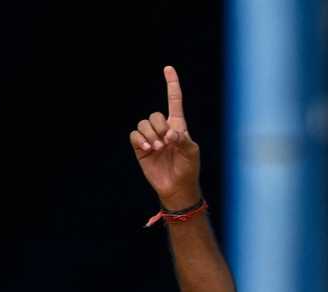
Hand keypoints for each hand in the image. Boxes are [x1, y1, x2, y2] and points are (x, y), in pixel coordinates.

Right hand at [129, 66, 201, 208]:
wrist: (177, 187)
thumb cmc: (189, 169)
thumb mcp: (192, 153)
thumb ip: (183, 140)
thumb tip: (170, 133)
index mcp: (178, 126)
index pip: (174, 101)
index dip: (171, 84)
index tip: (168, 68)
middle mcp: (163, 129)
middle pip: (155, 115)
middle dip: (160, 126)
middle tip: (167, 142)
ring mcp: (151, 138)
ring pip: (143, 123)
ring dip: (150, 134)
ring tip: (158, 148)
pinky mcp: (141, 148)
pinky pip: (134, 135)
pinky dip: (141, 139)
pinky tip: (149, 149)